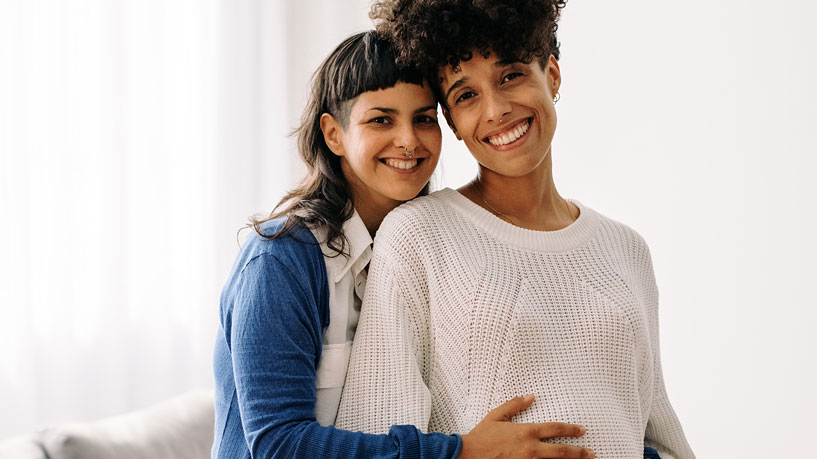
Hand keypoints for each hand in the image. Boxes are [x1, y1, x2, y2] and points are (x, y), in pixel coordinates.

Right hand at [459, 395, 593, 458]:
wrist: (468, 455)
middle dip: (580, 452)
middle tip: (591, 453)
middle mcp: (531, 448)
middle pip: (562, 451)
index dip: (572, 430)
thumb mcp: (496, 415)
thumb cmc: (481, 436)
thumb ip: (514, 405)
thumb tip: (530, 396)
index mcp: (526, 431)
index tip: (582, 431)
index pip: (556, 428)